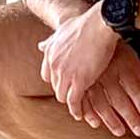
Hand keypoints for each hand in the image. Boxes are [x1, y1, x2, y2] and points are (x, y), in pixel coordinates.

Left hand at [38, 3, 125, 124]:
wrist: (99, 24)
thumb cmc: (87, 23)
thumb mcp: (63, 29)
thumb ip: (51, 40)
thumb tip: (40, 45)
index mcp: (50, 53)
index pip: (48, 75)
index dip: (57, 81)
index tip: (66, 84)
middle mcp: (54, 64)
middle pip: (55, 86)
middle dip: (64, 92)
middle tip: (74, 98)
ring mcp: (65, 74)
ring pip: (62, 96)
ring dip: (70, 103)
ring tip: (78, 110)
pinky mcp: (79, 81)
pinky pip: (74, 101)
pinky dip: (76, 110)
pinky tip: (80, 115)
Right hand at [79, 46, 139, 137]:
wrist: (89, 30)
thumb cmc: (113, 46)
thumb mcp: (131, 57)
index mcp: (121, 66)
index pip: (135, 89)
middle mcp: (107, 73)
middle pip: (120, 100)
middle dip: (131, 118)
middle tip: (139, 131)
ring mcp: (91, 77)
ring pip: (101, 104)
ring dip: (111, 120)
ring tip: (120, 132)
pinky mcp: (78, 80)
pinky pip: (82, 100)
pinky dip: (88, 113)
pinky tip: (95, 123)